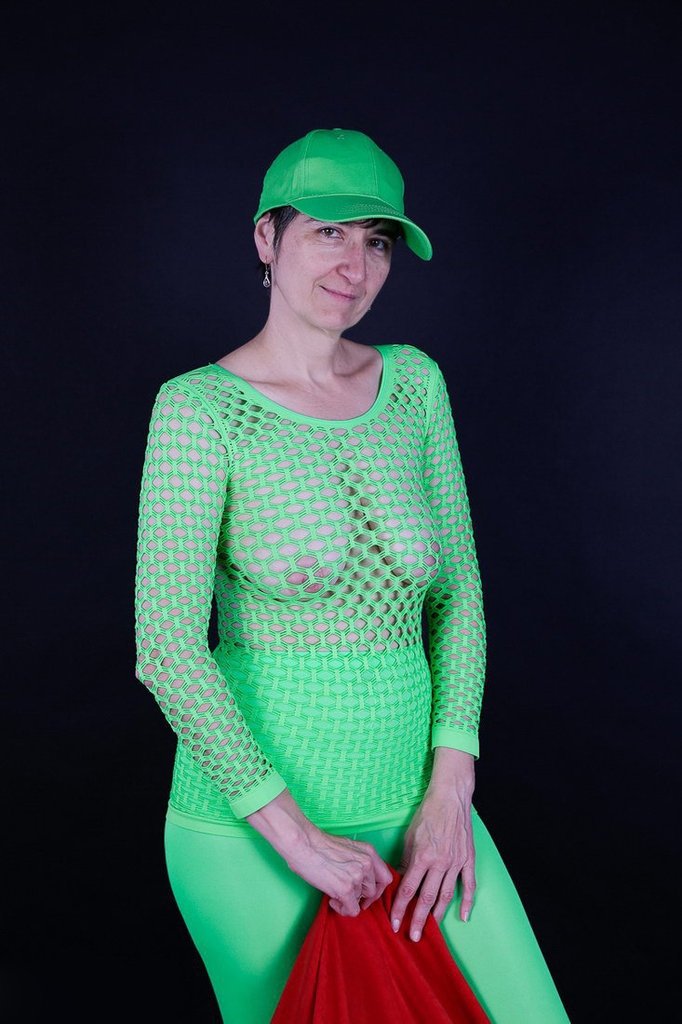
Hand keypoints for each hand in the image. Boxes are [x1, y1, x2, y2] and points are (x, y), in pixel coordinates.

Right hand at [285, 827, 393, 915]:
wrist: (304, 844)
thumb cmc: (320, 845)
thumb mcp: (348, 847)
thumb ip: (359, 861)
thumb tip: (361, 879)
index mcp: (369, 852)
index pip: (385, 878)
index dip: (376, 889)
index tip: (365, 893)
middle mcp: (367, 864)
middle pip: (373, 892)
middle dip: (360, 896)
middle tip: (347, 895)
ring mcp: (357, 877)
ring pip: (361, 901)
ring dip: (349, 900)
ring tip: (335, 893)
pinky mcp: (345, 889)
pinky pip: (352, 910)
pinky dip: (342, 909)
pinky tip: (332, 899)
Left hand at [390, 748, 475, 940]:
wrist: (451, 798)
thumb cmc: (428, 813)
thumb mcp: (410, 835)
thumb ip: (406, 859)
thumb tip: (401, 878)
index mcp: (422, 856)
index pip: (408, 889)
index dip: (400, 908)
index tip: (394, 922)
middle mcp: (440, 863)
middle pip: (427, 898)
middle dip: (418, 919)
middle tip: (412, 937)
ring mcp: (456, 862)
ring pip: (446, 895)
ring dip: (437, 915)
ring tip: (431, 930)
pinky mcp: (469, 859)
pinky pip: (469, 885)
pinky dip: (467, 902)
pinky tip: (464, 916)